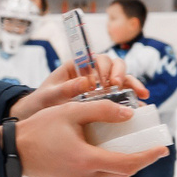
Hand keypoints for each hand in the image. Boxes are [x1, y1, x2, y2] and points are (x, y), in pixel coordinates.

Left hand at [10, 54, 144, 119]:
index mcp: (78, 67)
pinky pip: (122, 97)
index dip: (103, 67)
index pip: (96, 58)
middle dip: (120, 74)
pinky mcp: (105, 101)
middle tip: (118, 85)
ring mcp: (100, 87)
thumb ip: (64, 89)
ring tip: (140, 96)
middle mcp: (92, 74)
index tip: (104, 81)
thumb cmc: (41, 103)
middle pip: (113, 66)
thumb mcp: (49, 96)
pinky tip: (140, 107)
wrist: (36, 118)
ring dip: (132, 85)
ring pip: (122, 80)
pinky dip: (133, 100)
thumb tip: (84, 82)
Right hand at [11, 98, 165, 176]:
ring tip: (124, 146)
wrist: (12, 151)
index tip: (163, 150)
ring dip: (119, 163)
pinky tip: (101, 154)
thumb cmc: (40, 128)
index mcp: (86, 161)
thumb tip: (129, 114)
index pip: (128, 163)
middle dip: (138, 159)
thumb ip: (102, 110)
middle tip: (149, 146)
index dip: (148, 157)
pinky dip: (103, 168)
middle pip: (121, 172)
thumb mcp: (71, 111)